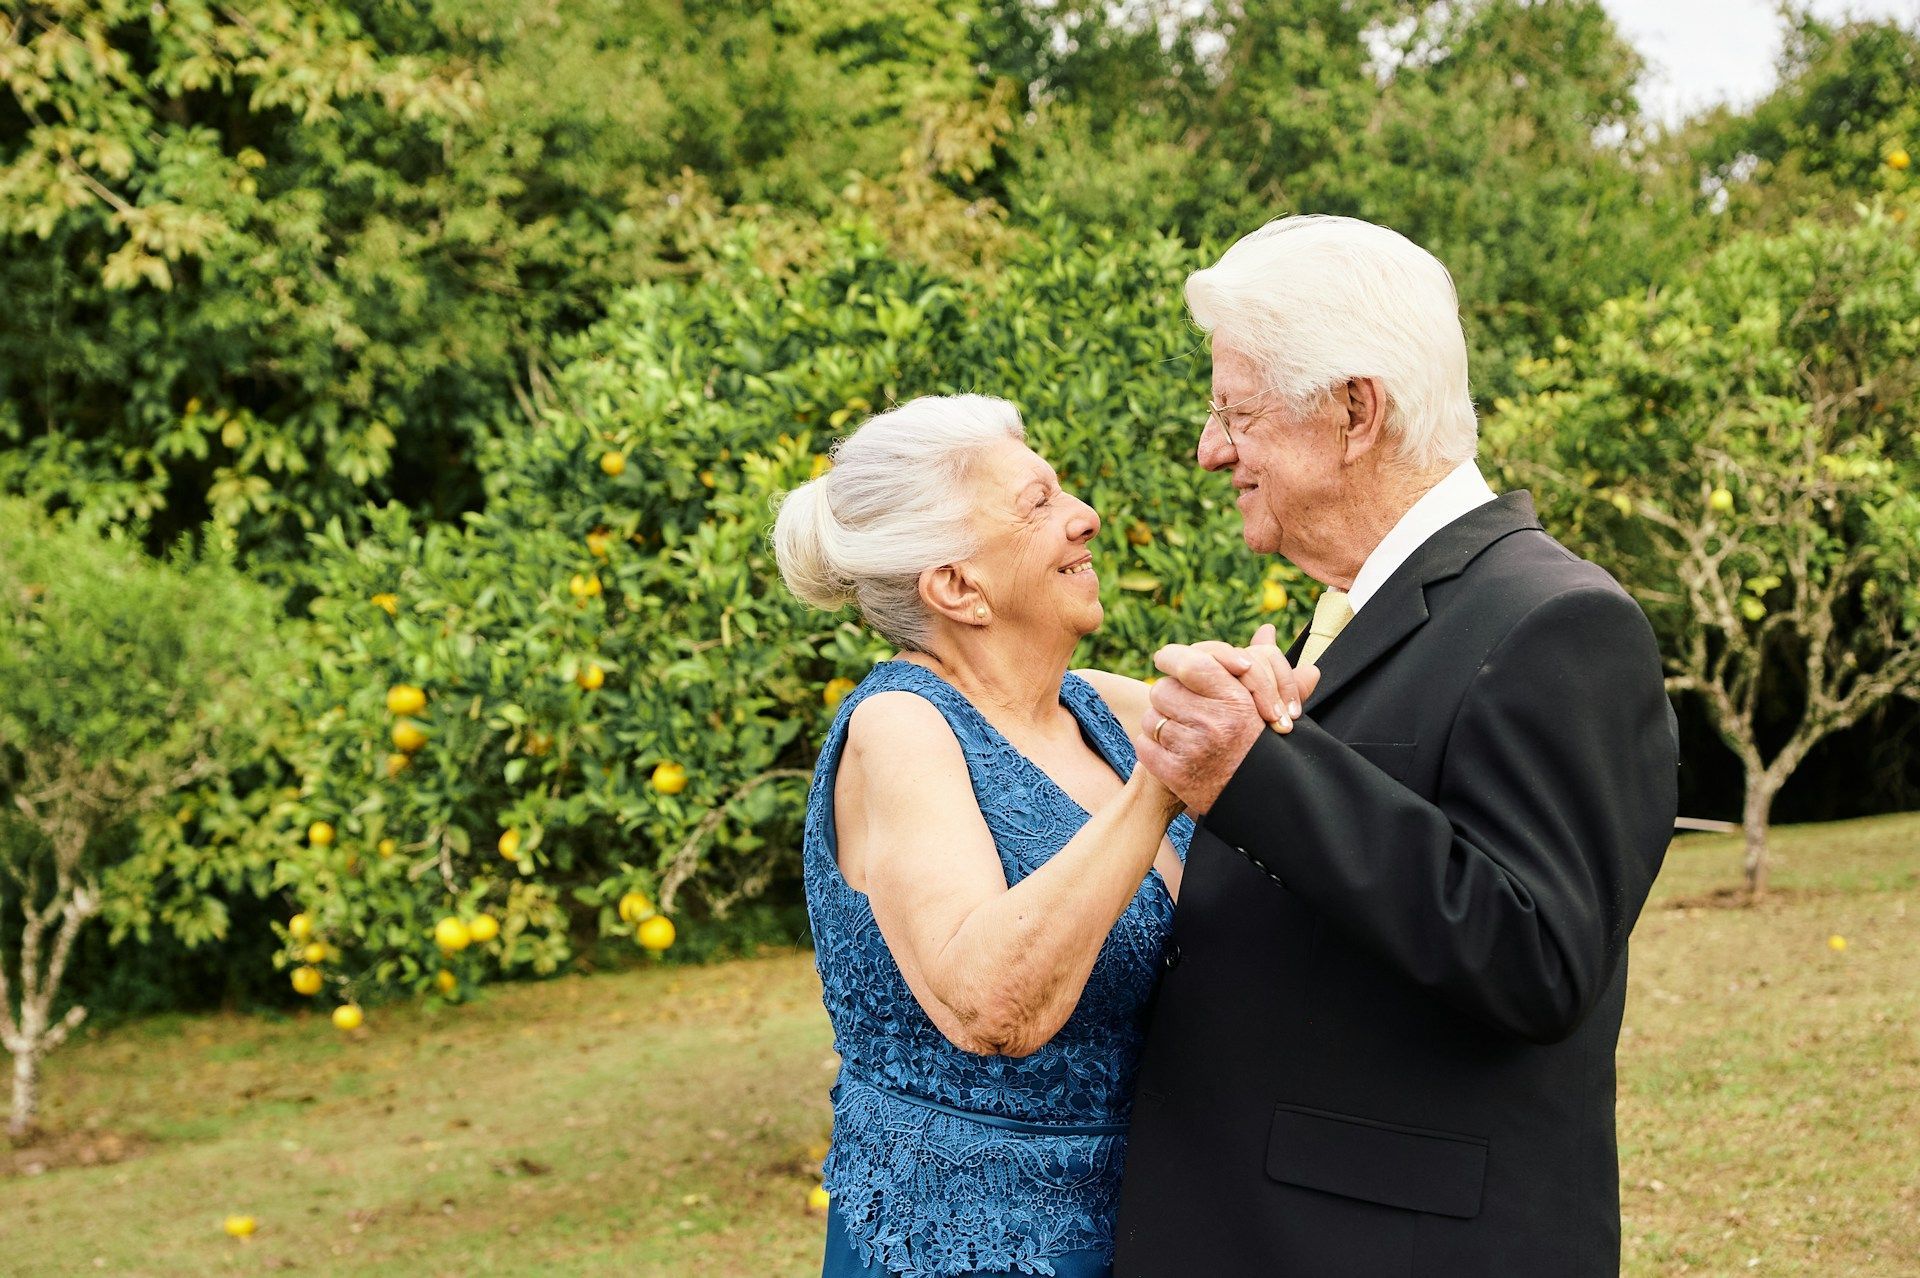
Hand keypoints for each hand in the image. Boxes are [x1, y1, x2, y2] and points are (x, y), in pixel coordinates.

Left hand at [1134, 629, 1321, 813]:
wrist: (1267, 799)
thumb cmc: (1265, 745)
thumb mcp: (1268, 703)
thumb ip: (1264, 666)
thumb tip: (1266, 631)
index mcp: (1236, 699)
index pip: (1189, 662)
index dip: (1172, 658)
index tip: (1168, 661)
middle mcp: (1213, 722)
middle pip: (1162, 689)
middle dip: (1169, 696)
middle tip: (1183, 706)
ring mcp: (1192, 749)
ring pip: (1151, 718)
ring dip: (1161, 722)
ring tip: (1182, 732)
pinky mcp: (1175, 774)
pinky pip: (1144, 746)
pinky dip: (1153, 748)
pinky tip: (1173, 752)